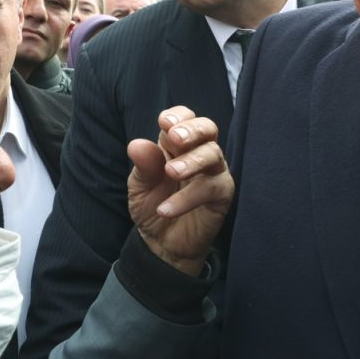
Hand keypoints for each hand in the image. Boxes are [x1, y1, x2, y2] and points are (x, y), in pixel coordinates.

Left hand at [125, 107, 231, 273]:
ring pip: (214, 154)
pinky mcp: (222, 194)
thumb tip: (137, 144)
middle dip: (193, 129)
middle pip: (208, 128)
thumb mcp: (140, 186)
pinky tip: (166, 209)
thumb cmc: (153, 206)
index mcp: (176, 145)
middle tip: (175, 138)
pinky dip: (187, 197)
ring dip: (192, 160)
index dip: (178, 116)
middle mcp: (199, 153)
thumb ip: (143, 166)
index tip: (164, 123)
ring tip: (171, 172)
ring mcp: (213, 172)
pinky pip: (211, 188)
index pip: (185, 119)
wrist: (161, 242)